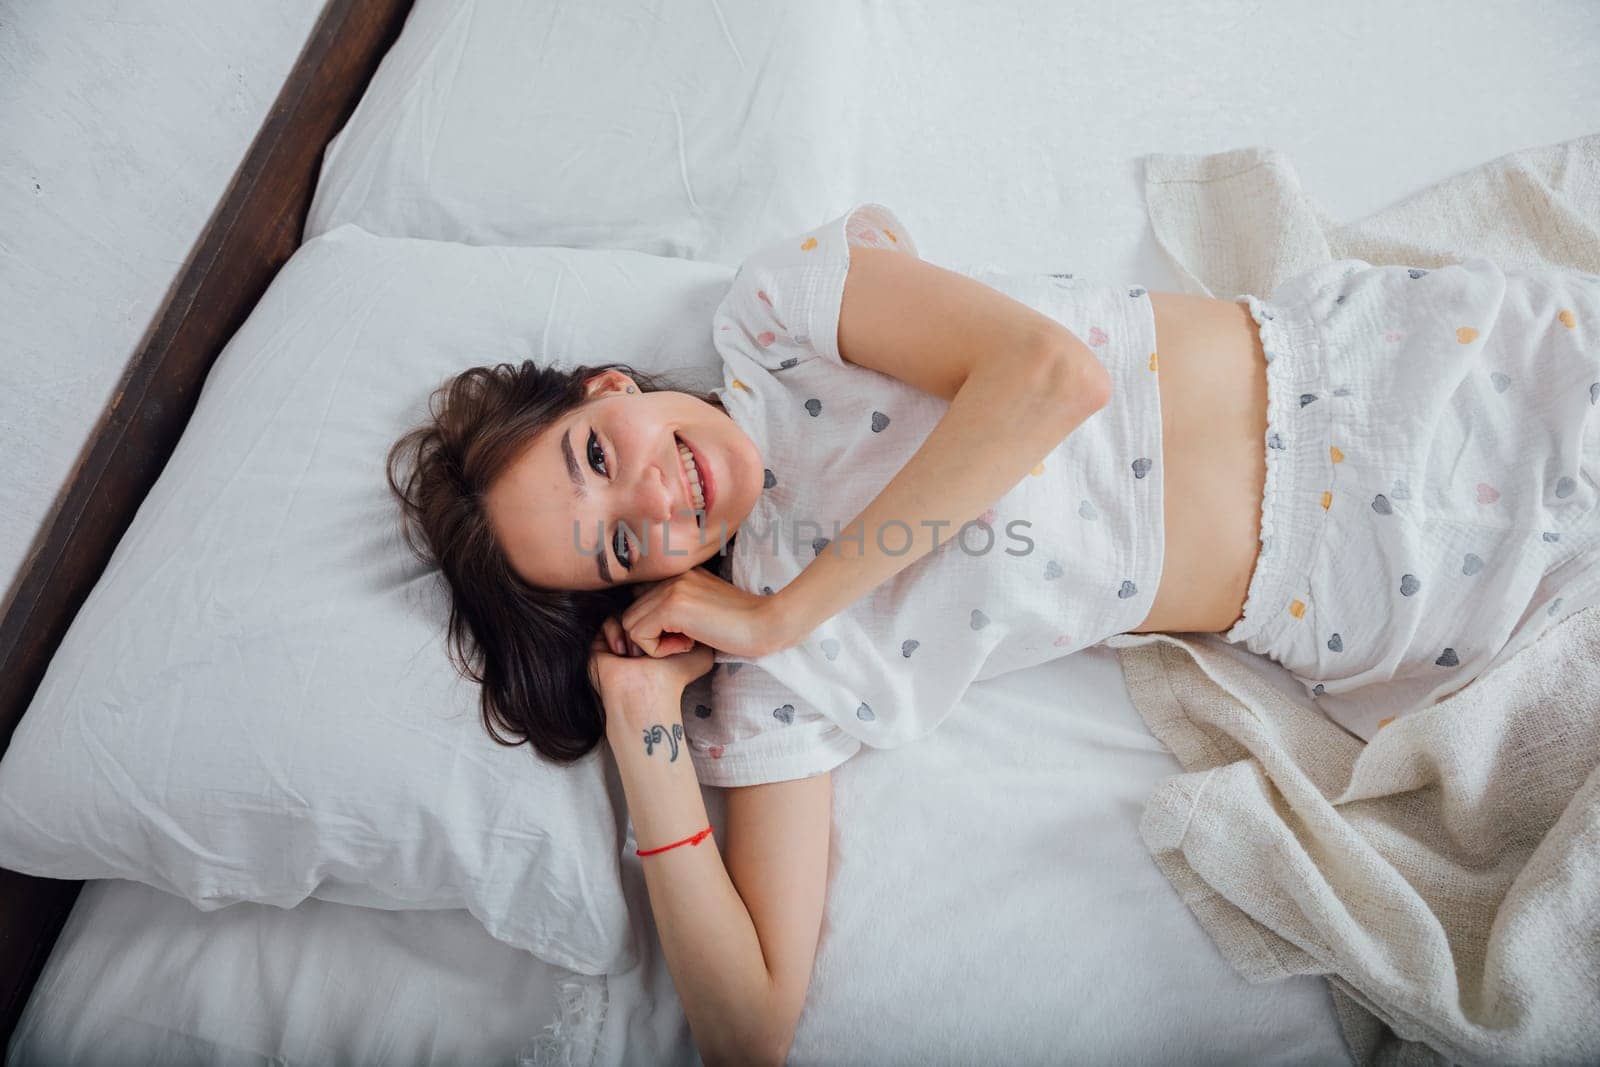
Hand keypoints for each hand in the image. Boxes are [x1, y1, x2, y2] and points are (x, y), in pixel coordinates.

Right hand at [588, 615, 713, 724]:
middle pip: (644, 606)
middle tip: (657, 638)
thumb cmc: (675, 678)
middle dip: (651, 619)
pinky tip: (625, 652)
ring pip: (627, 612)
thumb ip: (704, 634)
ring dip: (635, 628)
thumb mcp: (701, 654)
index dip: (666, 610)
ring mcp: (620, 638)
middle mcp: (641, 635)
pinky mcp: (601, 644)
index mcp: (662, 634)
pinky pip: (608, 620)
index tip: (675, 628)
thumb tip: (706, 616)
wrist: (649, 692)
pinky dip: (616, 630)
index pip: (661, 608)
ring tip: (639, 654)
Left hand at [620, 566, 792, 659]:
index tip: (679, 636)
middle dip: (651, 635)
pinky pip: (639, 634)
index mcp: (681, 574)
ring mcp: (671, 588)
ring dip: (653, 643)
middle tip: (682, 642)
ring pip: (630, 623)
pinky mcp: (672, 606)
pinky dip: (657, 650)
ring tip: (685, 644)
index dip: (654, 624)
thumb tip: (651, 625)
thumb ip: (680, 608)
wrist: (766, 624)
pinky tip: (686, 646)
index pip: (641, 599)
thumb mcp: (706, 608)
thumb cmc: (742, 624)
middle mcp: (673, 576)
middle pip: (632, 612)